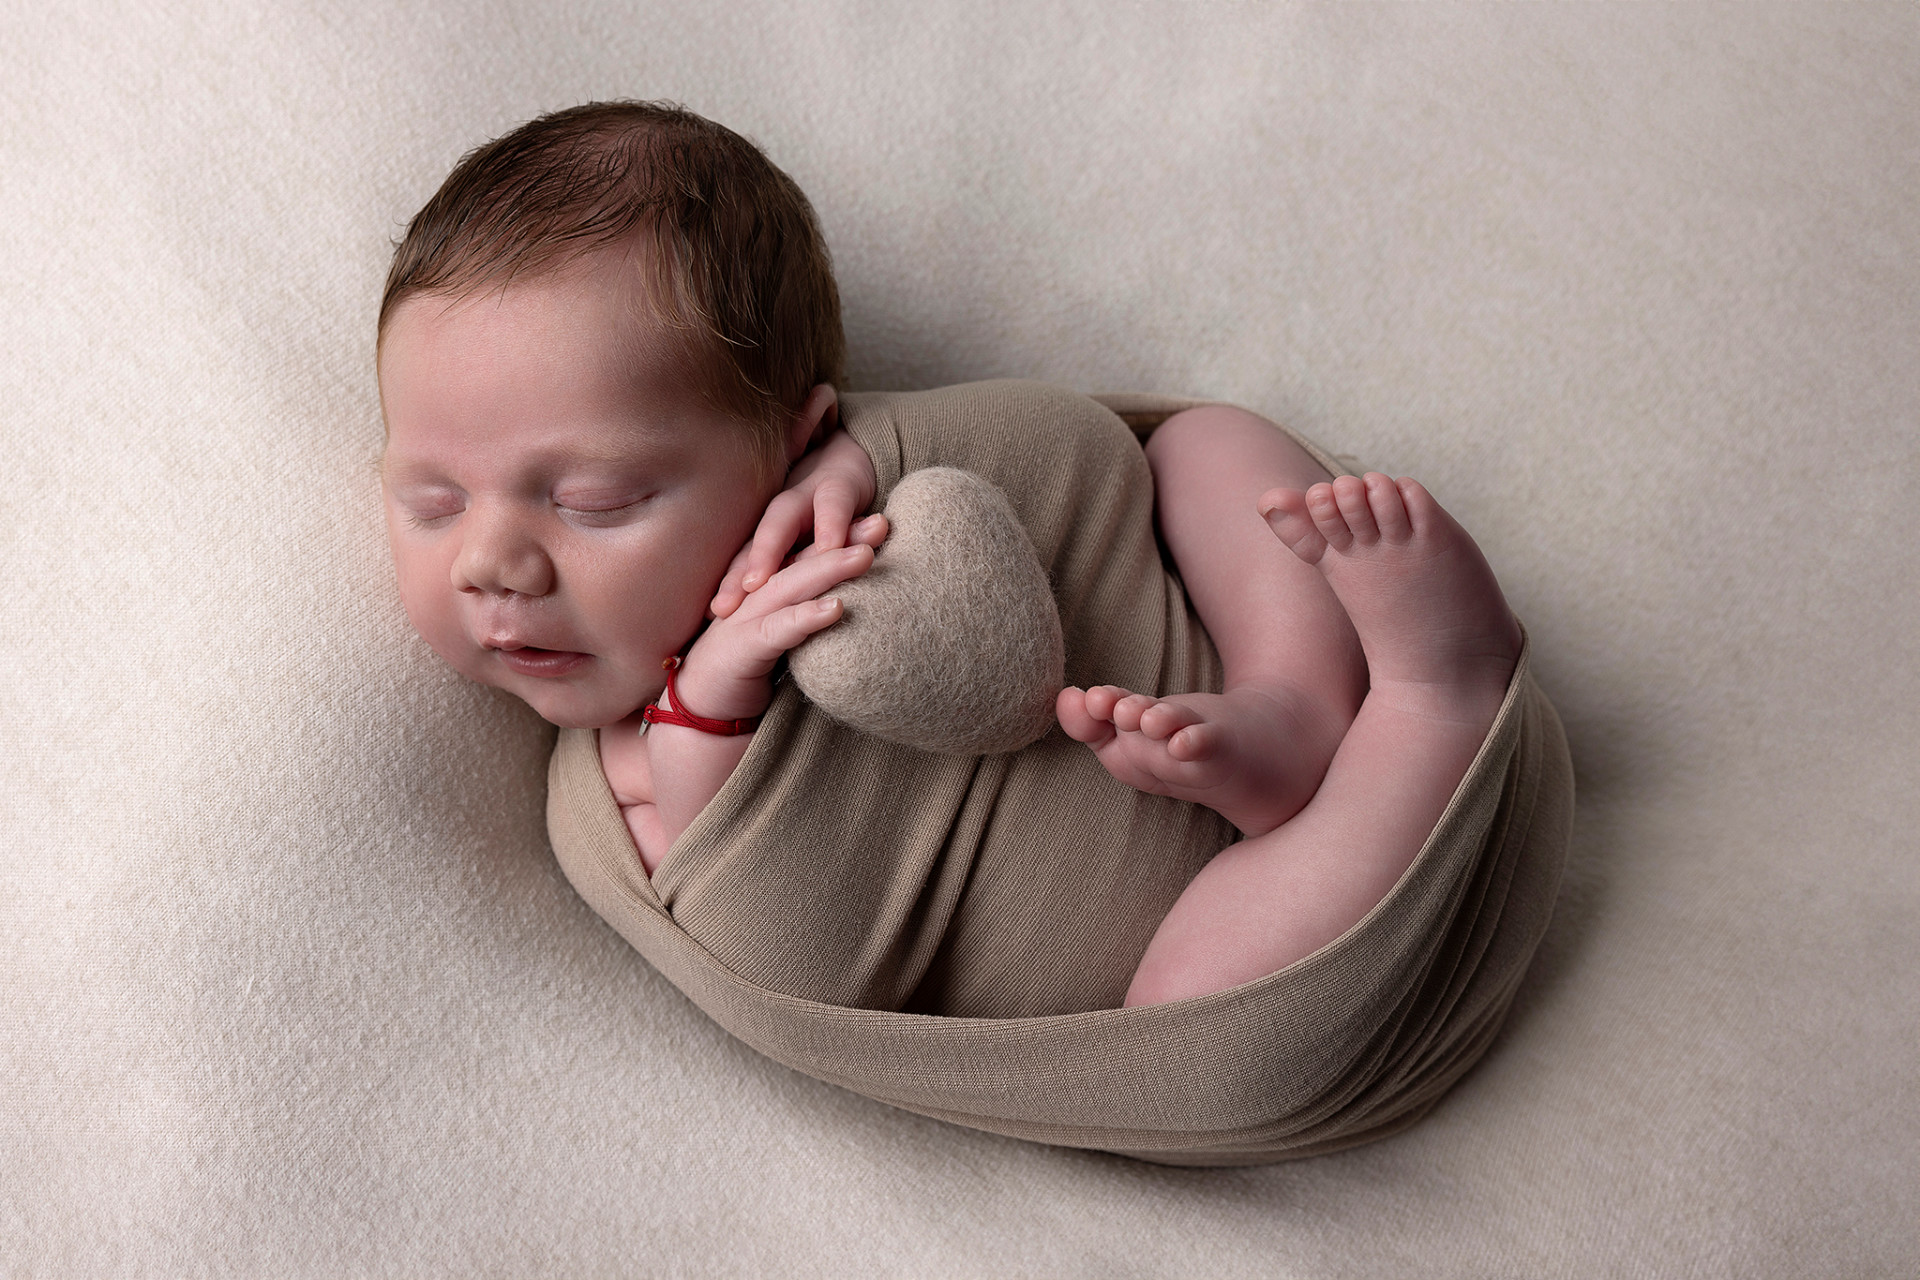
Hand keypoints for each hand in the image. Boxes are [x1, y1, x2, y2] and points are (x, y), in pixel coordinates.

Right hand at [674, 542, 877, 722]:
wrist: (701, 709)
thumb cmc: (749, 672)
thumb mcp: (787, 640)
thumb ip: (811, 620)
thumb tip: (856, 607)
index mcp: (770, 590)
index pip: (809, 556)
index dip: (841, 536)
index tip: (879, 524)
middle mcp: (757, 595)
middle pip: (802, 560)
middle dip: (841, 539)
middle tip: (880, 524)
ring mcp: (747, 618)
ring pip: (792, 585)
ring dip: (829, 568)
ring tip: (865, 555)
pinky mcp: (743, 647)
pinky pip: (778, 628)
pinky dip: (806, 616)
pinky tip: (835, 607)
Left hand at [710, 429, 884, 618]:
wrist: (859, 455)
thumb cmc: (833, 512)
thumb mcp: (812, 541)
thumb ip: (792, 571)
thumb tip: (761, 616)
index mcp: (772, 530)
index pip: (743, 563)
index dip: (727, 591)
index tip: (710, 620)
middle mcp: (780, 513)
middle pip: (748, 548)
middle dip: (733, 578)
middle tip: (721, 609)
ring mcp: (806, 495)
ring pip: (780, 522)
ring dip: (767, 551)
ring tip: (757, 583)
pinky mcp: (841, 484)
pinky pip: (833, 506)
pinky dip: (830, 526)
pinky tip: (829, 548)